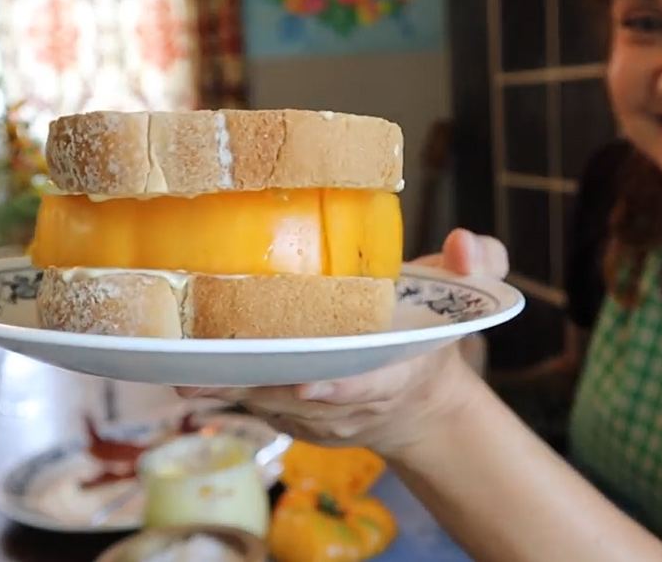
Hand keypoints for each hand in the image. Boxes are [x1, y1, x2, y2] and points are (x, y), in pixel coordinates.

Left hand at [176, 228, 509, 456]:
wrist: (416, 400)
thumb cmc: (429, 334)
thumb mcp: (467, 297)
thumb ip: (479, 266)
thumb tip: (464, 242)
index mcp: (396, 371)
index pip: (369, 384)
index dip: (339, 388)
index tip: (307, 382)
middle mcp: (353, 402)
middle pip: (300, 400)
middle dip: (258, 387)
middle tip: (208, 370)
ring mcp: (320, 418)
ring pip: (268, 406)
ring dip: (227, 391)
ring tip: (181, 369)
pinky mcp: (291, 419)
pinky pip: (253, 407)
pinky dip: (222, 393)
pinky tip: (183, 372)